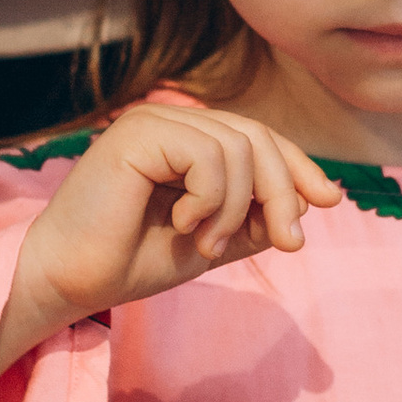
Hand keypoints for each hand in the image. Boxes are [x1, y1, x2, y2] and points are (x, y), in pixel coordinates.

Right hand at [0, 96, 342, 369]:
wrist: (73, 280)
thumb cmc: (131, 260)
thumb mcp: (213, 239)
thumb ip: (255, 217)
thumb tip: (315, 201)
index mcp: (186, 139)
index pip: (259, 137)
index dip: (299, 166)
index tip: (329, 201)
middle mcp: (171, 121)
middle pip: (257, 138)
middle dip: (284, 191)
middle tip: (286, 242)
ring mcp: (153, 122)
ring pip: (239, 148)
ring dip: (237, 206)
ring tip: (207, 244)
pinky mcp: (138, 133)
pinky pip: (208, 156)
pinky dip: (211, 199)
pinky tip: (183, 224)